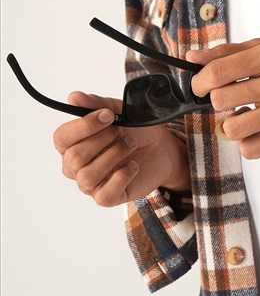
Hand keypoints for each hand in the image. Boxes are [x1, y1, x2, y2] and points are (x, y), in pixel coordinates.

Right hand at [53, 91, 190, 207]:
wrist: (161, 148)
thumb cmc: (135, 130)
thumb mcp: (119, 111)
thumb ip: (95, 104)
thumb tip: (74, 97)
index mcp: (72, 143)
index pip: (61, 138)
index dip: (84, 126)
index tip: (109, 115)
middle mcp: (74, 166)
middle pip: (75, 157)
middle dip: (104, 140)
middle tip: (123, 132)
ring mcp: (89, 184)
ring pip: (88, 176)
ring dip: (115, 156)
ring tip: (130, 145)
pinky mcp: (106, 197)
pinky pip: (104, 194)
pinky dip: (122, 176)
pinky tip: (132, 165)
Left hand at [186, 39, 259, 158]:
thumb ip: (230, 52)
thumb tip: (192, 57)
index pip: (218, 72)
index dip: (199, 82)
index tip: (201, 87)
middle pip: (221, 100)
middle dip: (218, 102)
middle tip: (229, 100)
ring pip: (232, 128)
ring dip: (231, 124)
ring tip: (244, 115)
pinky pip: (251, 149)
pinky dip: (247, 143)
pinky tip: (257, 130)